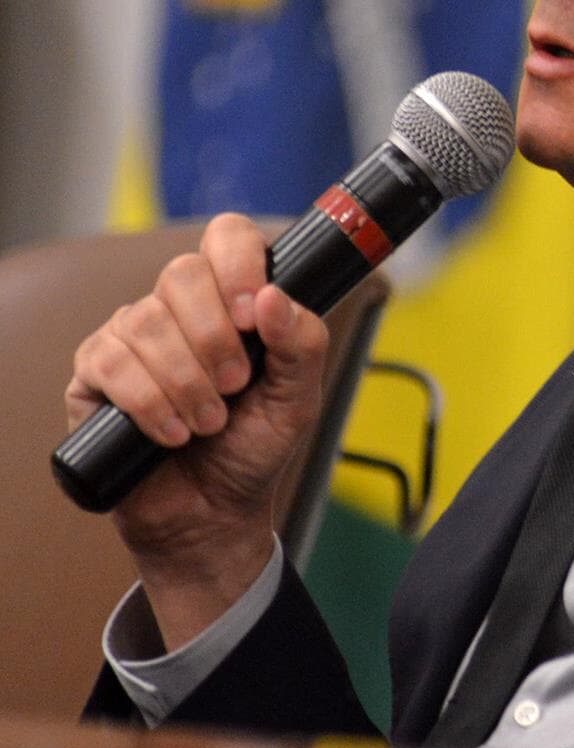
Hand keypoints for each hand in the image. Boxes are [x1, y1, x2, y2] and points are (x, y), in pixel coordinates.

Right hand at [65, 212, 328, 646]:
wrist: (213, 511)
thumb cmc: (255, 447)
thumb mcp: (300, 398)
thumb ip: (303, 343)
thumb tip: (274, 298)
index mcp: (234, 298)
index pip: (227, 236)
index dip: (239, 265)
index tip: (253, 315)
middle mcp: (180, 307)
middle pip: (183, 274)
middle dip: (216, 339)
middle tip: (236, 386)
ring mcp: (133, 336)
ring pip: (147, 322)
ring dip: (187, 382)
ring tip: (209, 422)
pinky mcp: (95, 374)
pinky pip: (111, 363)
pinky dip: (150, 402)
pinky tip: (172, 433)